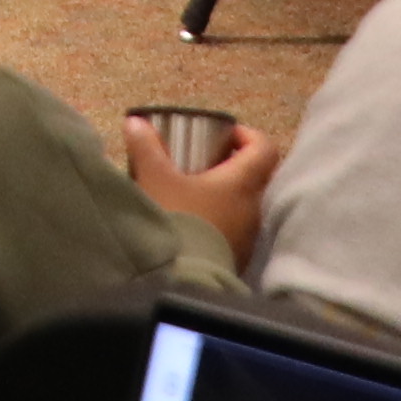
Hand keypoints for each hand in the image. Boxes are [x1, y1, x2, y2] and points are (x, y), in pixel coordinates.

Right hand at [126, 116, 281, 250]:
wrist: (183, 278)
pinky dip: (222, 220)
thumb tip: (136, 122)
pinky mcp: (239, 257)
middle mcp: (254, 206)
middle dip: (233, 166)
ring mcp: (249, 235)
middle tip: (206, 163)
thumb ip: (147, 148)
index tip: (223, 137)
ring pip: (246, 204)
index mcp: (243, 181)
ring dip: (227, 196)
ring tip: (196, 193)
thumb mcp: (156, 179)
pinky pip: (237, 229)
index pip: (264, 148)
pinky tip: (196, 223)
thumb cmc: (178, 219)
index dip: (247, 136)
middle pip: (257, 176)